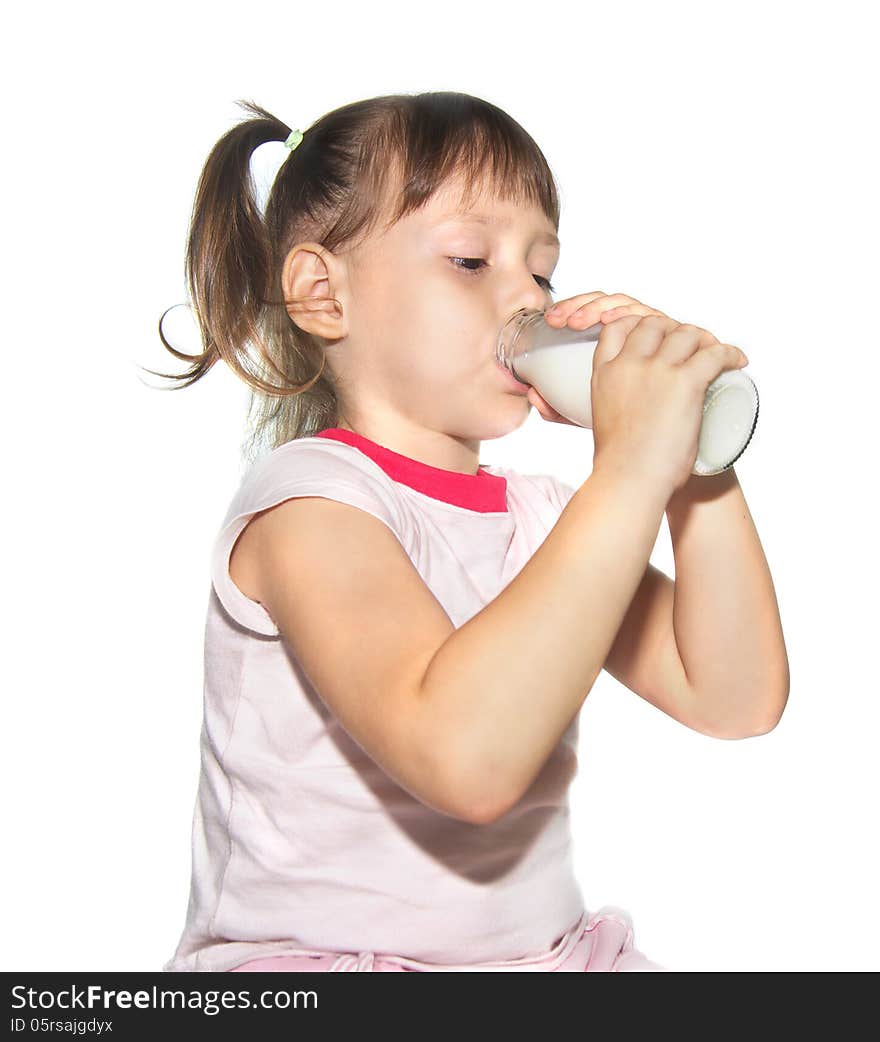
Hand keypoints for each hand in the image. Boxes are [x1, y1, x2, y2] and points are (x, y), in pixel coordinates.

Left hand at [528, 291, 670, 423]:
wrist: (666, 437)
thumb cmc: (627, 422)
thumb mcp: (585, 416)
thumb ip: (558, 409)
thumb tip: (532, 393)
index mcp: (612, 341)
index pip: (590, 314)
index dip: (569, 309)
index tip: (549, 321)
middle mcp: (632, 330)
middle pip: (606, 304)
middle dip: (580, 305)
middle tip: (559, 320)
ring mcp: (651, 330)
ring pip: (625, 305)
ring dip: (600, 307)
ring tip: (578, 322)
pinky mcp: (671, 334)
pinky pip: (650, 316)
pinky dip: (630, 314)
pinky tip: (612, 322)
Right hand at [588, 310, 747, 495]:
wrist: (630, 480)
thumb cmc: (620, 462)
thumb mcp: (603, 418)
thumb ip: (615, 400)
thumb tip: (633, 403)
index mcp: (606, 374)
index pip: (618, 327)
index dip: (639, 323)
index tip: (656, 336)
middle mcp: (629, 365)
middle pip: (655, 324)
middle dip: (675, 329)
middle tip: (692, 347)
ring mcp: (658, 371)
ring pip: (687, 333)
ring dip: (704, 340)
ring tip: (717, 354)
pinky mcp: (686, 382)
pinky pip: (714, 354)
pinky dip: (730, 354)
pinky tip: (737, 361)